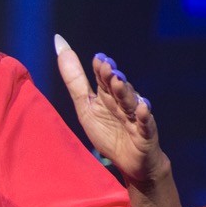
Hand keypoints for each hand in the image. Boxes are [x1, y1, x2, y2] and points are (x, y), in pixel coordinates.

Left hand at [54, 35, 165, 186]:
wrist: (131, 164)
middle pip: (117, 87)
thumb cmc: (108, 132)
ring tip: (119, 82)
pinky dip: (143, 115)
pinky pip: (145, 123)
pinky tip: (142, 107)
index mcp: (107, 96)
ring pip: (130, 102)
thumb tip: (59, 42)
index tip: (97, 58)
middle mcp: (122, 102)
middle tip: (107, 66)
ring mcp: (135, 116)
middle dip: (112, 77)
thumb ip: (74, 78)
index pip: (103, 79)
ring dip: (125, 91)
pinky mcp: (145, 133)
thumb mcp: (86, 106)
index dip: (101, 69)